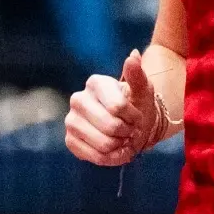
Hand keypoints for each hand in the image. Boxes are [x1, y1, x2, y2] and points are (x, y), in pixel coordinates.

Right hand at [65, 50, 158, 165]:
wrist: (129, 125)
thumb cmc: (136, 104)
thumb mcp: (143, 90)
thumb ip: (138, 75)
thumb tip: (133, 55)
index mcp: (95, 83)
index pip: (118, 107)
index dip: (134, 117)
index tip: (137, 117)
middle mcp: (78, 99)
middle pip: (111, 127)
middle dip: (128, 133)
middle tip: (131, 131)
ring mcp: (71, 120)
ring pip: (103, 144)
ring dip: (121, 146)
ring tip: (124, 140)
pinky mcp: (70, 140)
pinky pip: (94, 156)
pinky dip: (111, 158)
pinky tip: (116, 151)